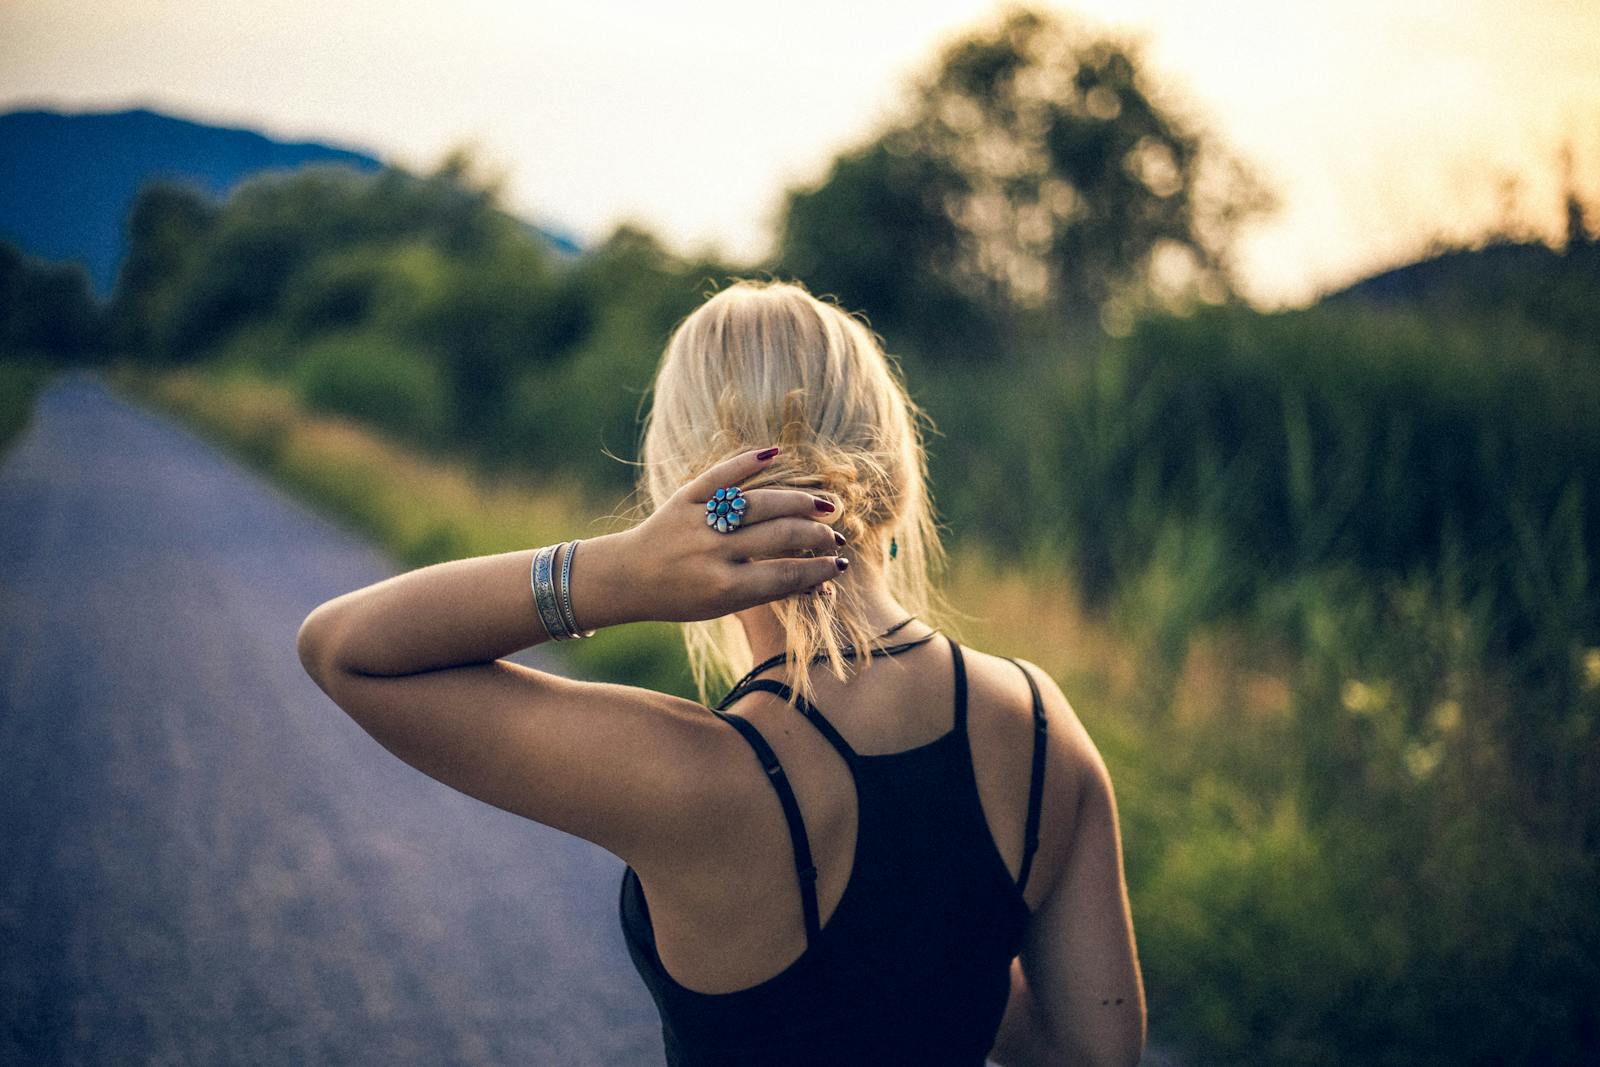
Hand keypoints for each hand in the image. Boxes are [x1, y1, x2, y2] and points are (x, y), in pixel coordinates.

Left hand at [591, 447, 846, 624]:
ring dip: (797, 502)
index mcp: (723, 588)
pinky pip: (719, 475)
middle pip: (778, 535)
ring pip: (758, 503)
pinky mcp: (684, 497)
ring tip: (823, 507)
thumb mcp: (724, 606)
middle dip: (815, 536)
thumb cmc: (683, 597)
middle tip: (835, 536)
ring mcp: (697, 522)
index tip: (839, 565)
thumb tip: (820, 582)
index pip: (784, 574)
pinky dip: (747, 461)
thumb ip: (767, 590)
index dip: (817, 569)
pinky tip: (776, 454)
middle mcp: (711, 553)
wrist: (627, 577)